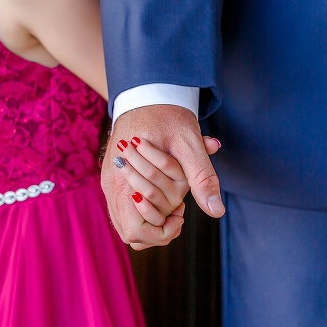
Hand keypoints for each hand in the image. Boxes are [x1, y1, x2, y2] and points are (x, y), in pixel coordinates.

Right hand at [101, 104, 225, 249]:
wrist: (146, 94)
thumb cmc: (168, 117)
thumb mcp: (190, 145)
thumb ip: (202, 178)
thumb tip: (217, 211)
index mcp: (126, 180)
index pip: (136, 231)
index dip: (161, 231)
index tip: (180, 212)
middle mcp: (112, 185)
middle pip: (130, 233)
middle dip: (158, 227)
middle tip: (178, 208)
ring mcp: (109, 182)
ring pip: (125, 223)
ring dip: (150, 219)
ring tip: (170, 202)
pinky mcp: (111, 177)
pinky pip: (122, 208)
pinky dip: (142, 209)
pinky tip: (160, 192)